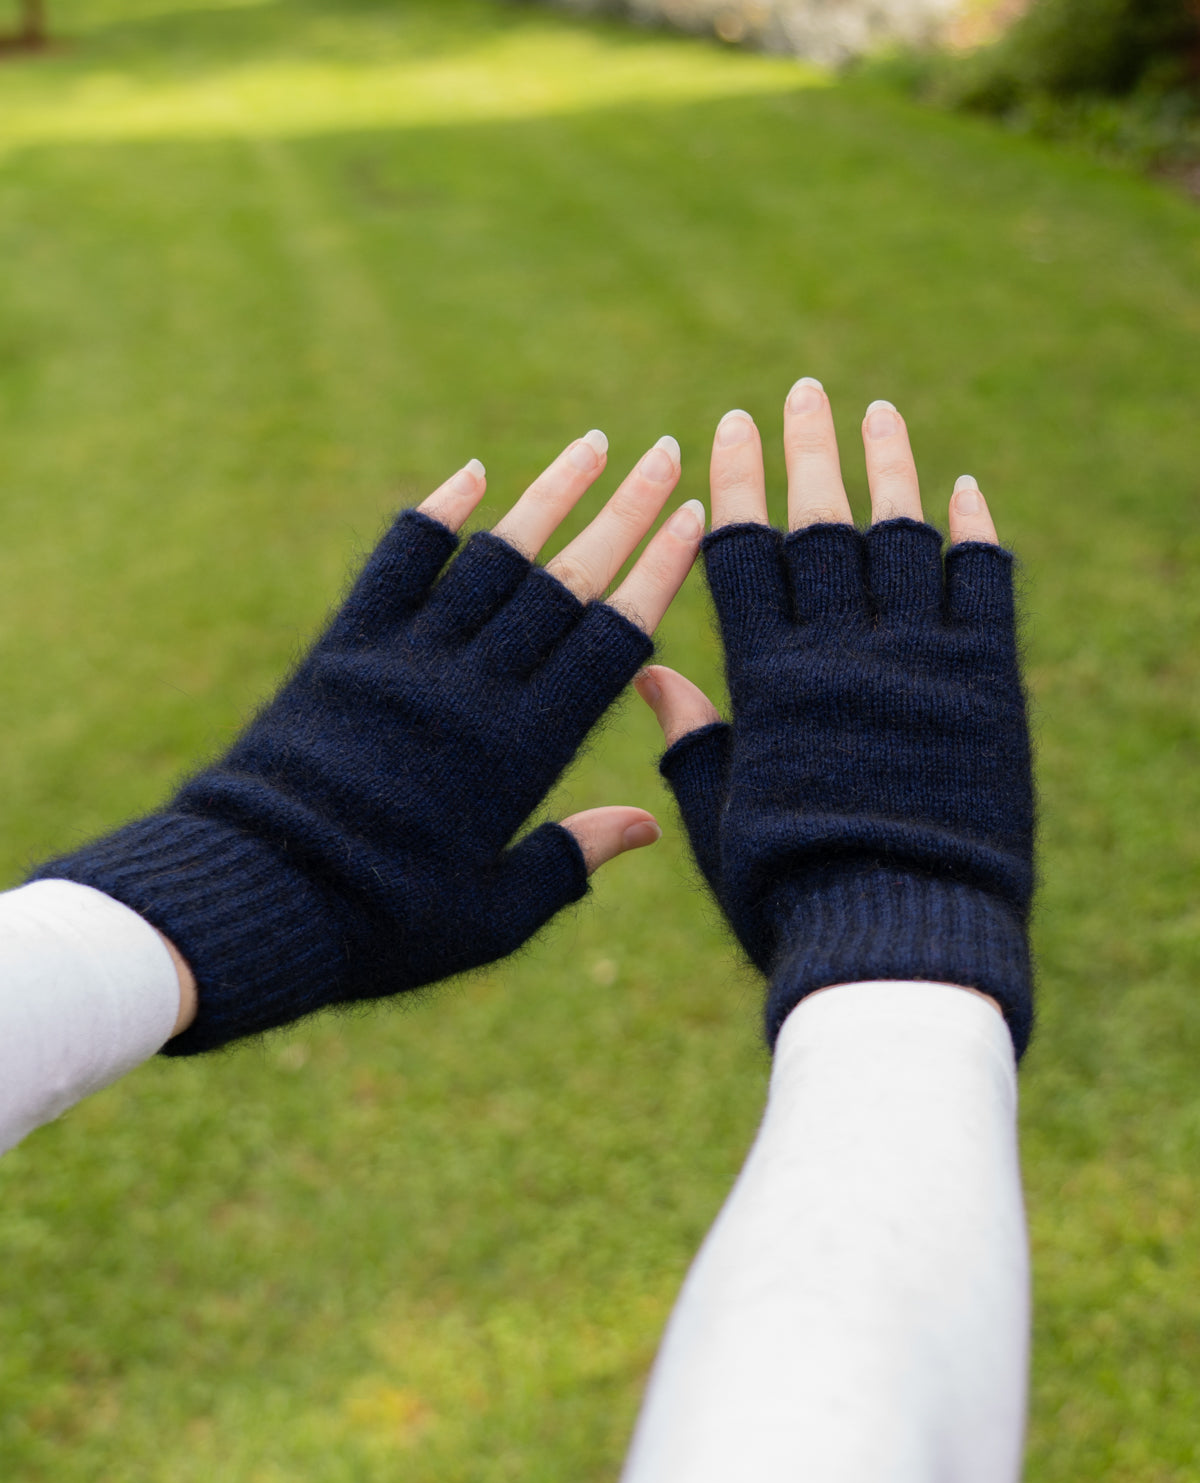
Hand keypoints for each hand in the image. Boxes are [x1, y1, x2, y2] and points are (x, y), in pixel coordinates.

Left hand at [40, 431, 704, 1050]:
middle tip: (666, 454)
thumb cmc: (382, 922)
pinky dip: (436, 515)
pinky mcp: (347, 648)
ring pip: (494, 557)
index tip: (691, 522)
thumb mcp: (492, 915)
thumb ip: (569, 861)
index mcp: (526, 748)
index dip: (658, 576)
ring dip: (549, 496)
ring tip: (593, 445)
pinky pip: (399, 563)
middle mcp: (476, 687)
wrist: (258, 894)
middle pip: (567, 581)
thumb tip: (647, 825)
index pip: (610, 640)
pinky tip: (472, 474)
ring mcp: (409, 658)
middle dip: (625, 513)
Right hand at [637, 382, 1034, 1055]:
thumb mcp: (722, 821)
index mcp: (769, 680)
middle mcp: (842, 650)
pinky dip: (976, 532)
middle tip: (803, 391)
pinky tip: (966, 491)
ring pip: (902, 533)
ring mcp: (920, 658)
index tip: (729, 429)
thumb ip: (692, 741)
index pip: (743, 553)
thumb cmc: (794, 894)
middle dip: (808, 449)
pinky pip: (985, 583)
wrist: (900, 937)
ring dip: (890, 466)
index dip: (736, 485)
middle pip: (822, 521)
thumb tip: (648, 674)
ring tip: (878, 412)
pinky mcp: (986, 681)